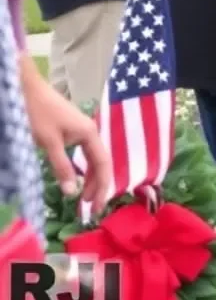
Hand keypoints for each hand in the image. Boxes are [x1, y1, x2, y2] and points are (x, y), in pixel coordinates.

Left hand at [19, 55, 110, 206]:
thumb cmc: (39, 114)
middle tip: (89, 209)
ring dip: (90, 178)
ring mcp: (82, 130)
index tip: (96, 209)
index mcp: (90, 133)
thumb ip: (62, 167)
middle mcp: (90, 132)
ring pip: (93, 158)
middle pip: (101, 162)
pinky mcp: (72, 130)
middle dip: (97, 186)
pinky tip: (77, 177)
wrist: (28, 90)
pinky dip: (83, 168)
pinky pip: (84, 153)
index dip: (101, 187)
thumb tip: (72, 193)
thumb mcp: (48, 143)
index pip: (103, 164)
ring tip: (83, 198)